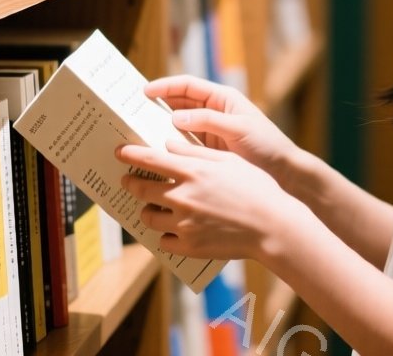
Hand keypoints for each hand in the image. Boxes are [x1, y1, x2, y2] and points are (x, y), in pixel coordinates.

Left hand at [117, 139, 315, 263]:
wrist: (273, 226)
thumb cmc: (256, 189)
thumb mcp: (228, 161)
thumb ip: (195, 153)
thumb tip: (169, 144)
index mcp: (192, 172)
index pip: (150, 159)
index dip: (130, 154)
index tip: (119, 152)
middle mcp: (183, 197)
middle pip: (142, 189)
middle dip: (131, 183)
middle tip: (128, 180)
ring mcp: (184, 225)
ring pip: (149, 217)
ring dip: (148, 210)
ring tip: (153, 207)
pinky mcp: (189, 247)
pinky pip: (165, 241)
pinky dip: (166, 234)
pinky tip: (173, 230)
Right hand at [145, 75, 300, 186]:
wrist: (284, 173)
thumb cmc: (267, 145)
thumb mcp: (239, 129)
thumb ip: (209, 121)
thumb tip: (175, 117)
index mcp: (223, 99)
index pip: (189, 86)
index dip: (166, 86)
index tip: (145, 92)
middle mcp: (214, 113)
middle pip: (179, 104)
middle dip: (157, 105)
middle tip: (133, 111)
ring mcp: (210, 133)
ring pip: (178, 125)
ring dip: (160, 127)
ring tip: (138, 132)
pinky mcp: (209, 152)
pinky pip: (184, 145)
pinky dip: (169, 147)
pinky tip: (155, 154)